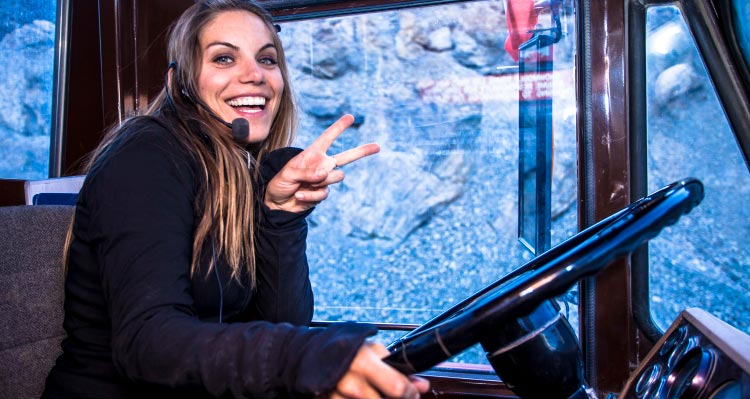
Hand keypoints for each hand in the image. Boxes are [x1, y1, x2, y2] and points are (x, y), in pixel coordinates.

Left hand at [265, 114, 379, 212]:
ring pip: (336, 176)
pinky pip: (324, 193)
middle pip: (346, 157)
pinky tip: (299, 195)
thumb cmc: (280, 183)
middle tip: (378, 146)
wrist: (278, 203)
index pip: (328, 138)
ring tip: (304, 184)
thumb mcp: (288, 174)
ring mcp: (324, 179)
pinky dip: (310, 196)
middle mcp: (322, 164)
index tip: (350, 117)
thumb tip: (324, 173)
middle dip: (362, 151)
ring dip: (320, 181)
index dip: (339, 127)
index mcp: (313, 153)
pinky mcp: (323, 193)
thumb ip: (306, 172)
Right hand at [327, 342, 430, 398]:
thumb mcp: (373, 350)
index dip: (409, 393)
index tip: (412, 393)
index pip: (396, 387)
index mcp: (362, 360)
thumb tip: (423, 385)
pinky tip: (358, 395)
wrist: (311, 352)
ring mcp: (336, 395)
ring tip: (373, 390)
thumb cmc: (346, 349)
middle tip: (394, 394)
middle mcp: (348, 380)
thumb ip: (398, 368)